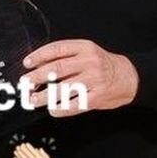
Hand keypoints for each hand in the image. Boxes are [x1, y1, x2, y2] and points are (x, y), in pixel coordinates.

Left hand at [24, 39, 138, 115]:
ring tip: (33, 99)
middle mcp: (89, 62)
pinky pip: (75, 104)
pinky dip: (61, 108)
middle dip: (37, 77)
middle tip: (26, 83)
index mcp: (84, 47)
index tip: (27, 63)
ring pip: (63, 88)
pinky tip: (52, 109)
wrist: (130, 77)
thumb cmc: (104, 65)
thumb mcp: (87, 52)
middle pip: (57, 69)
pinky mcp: (97, 97)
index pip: (56, 49)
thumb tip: (39, 65)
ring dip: (45, 95)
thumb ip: (67, 56)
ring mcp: (93, 80)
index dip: (39, 56)